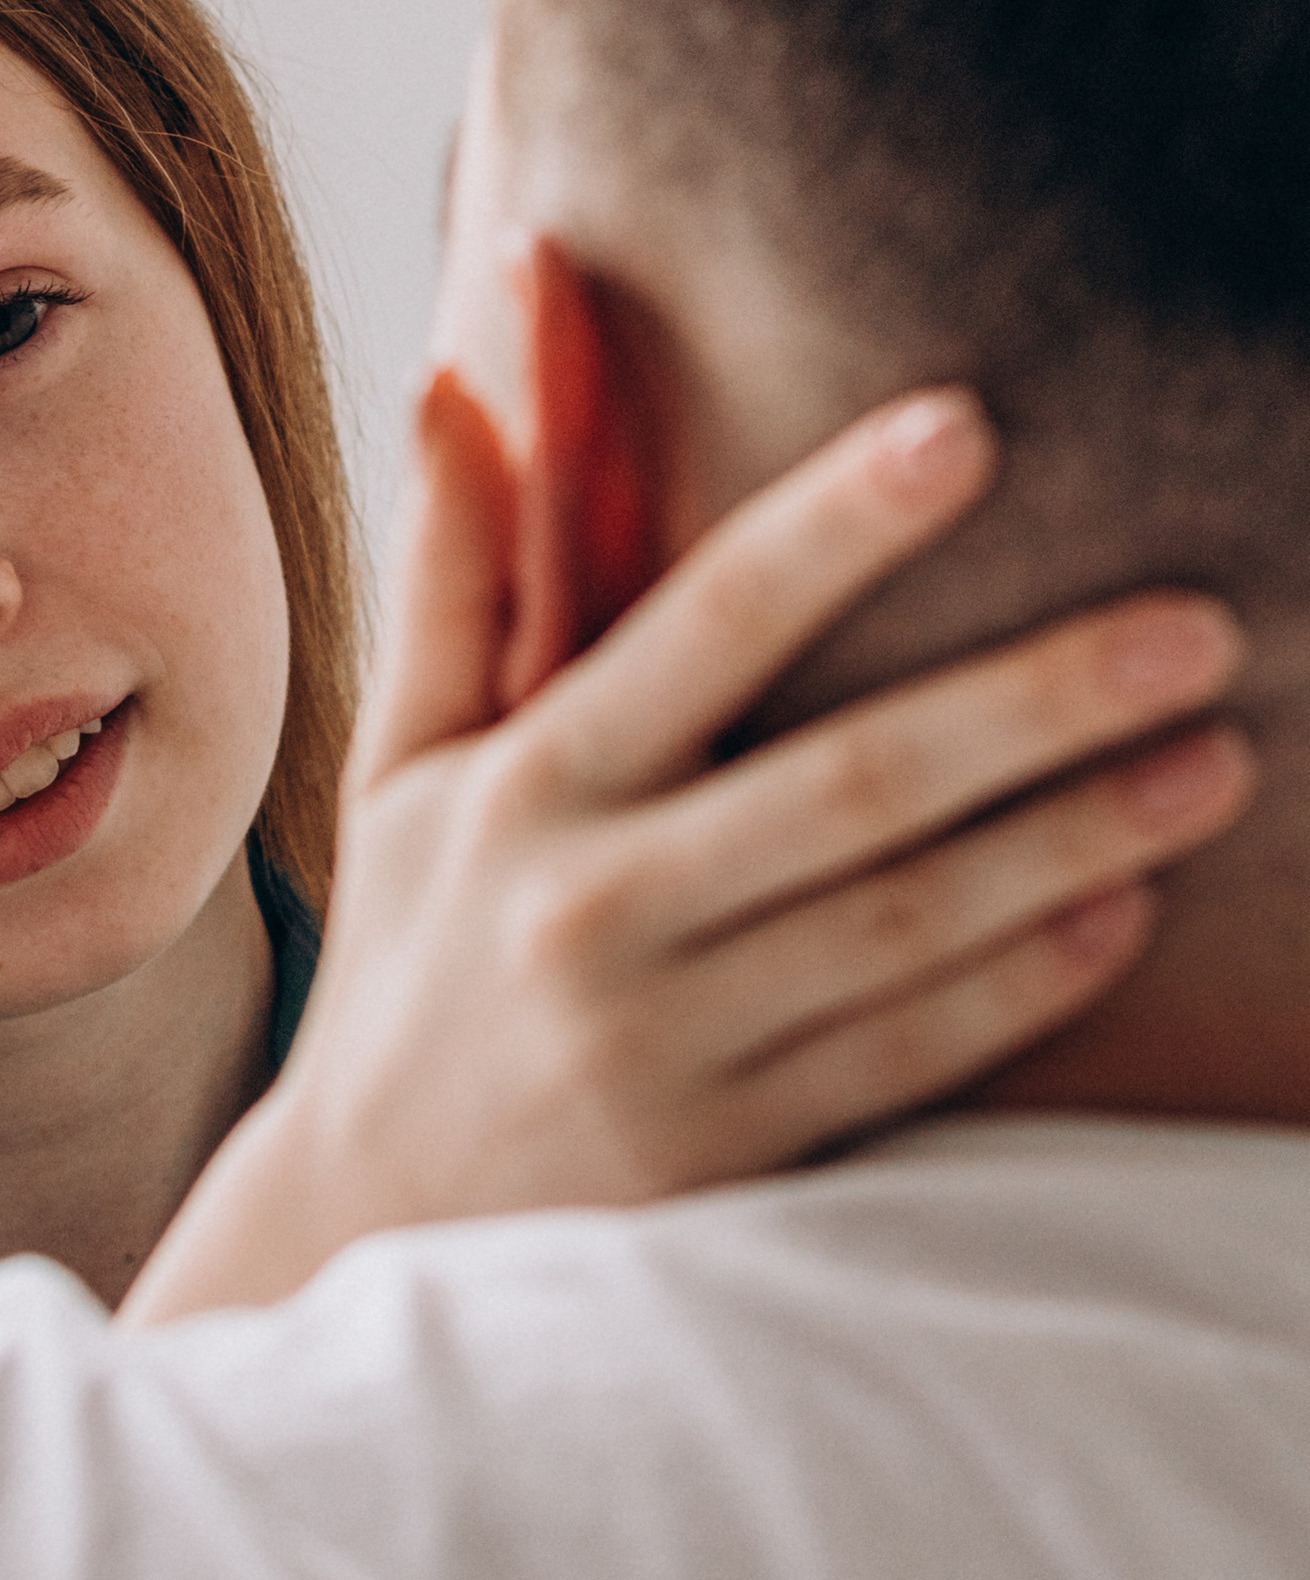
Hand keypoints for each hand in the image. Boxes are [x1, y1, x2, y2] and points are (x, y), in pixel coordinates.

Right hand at [123, 380, 1251, 1320]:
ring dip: (1075, 839)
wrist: (367, 1214)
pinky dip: (1022, 985)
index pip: (704, 623)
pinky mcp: (727, 1157)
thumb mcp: (401, 763)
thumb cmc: (412, 954)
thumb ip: (455, 571)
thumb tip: (460, 365)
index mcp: (527, 784)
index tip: (964, 429)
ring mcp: (666, 1042)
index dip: (837, 525)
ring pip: (907, 925)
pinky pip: (907, 1055)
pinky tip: (1125, 912)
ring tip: (1213, 760)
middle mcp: (594, 907)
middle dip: (1034, 701)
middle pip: (853, 783)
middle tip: (1195, 629)